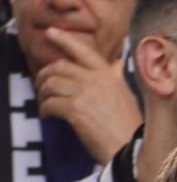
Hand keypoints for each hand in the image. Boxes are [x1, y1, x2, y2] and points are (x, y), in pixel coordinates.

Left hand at [34, 28, 141, 161]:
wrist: (129, 149)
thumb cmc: (128, 127)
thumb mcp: (126, 95)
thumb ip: (116, 77)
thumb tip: (115, 63)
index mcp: (110, 76)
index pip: (84, 51)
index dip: (65, 40)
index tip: (51, 33)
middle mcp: (97, 80)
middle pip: (60, 66)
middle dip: (45, 74)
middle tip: (41, 85)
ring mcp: (86, 94)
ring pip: (51, 83)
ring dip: (43, 93)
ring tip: (46, 103)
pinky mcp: (75, 110)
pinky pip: (50, 103)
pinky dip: (45, 109)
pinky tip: (48, 116)